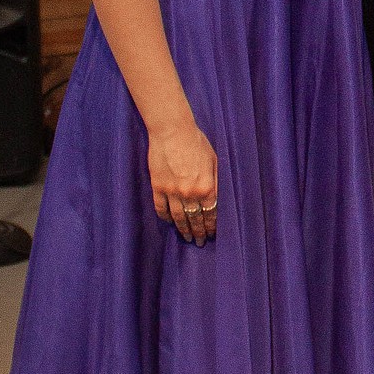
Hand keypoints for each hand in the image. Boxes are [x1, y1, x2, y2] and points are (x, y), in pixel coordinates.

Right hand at [148, 118, 217, 244]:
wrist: (173, 131)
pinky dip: (166, 217)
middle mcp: (190, 193)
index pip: (211, 214)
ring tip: (187, 238)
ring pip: (178, 217)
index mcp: (206, 187)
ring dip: (183, 229)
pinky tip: (170, 222)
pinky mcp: (158, 187)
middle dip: (199, 232)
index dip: (212, 226)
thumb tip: (216, 199)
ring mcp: (172, 191)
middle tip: (200, 242)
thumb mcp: (214, 161)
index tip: (212, 234)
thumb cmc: (197, 142)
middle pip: (195, 219)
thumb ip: (215, 181)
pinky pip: (161, 208)